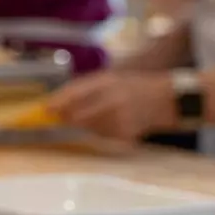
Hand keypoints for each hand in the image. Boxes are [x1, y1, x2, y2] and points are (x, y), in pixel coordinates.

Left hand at [50, 70, 177, 141]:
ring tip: (102, 113)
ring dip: (86, 124)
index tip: (46, 109)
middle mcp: (113, 99)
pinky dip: (101, 131)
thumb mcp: (110, 78)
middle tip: (62, 116)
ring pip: (89, 127)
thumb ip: (83, 89)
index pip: (76, 92)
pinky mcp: (125, 133)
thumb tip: (53, 104)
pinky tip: (114, 122)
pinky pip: (103, 135)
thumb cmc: (135, 86)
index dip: (58, 102)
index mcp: (108, 81)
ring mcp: (120, 118)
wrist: (169, 100)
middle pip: (78, 115)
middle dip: (68, 117)